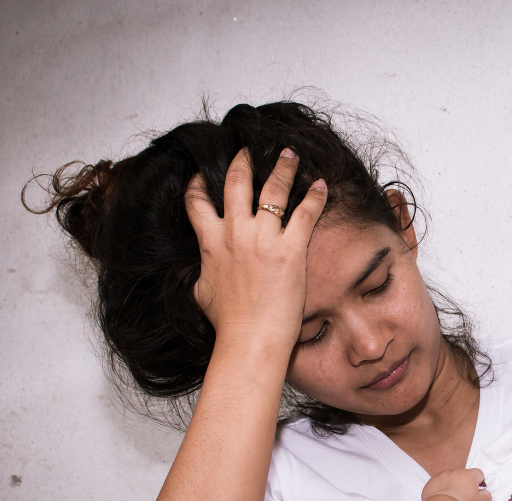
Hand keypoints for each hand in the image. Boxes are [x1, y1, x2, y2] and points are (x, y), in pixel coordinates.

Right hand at [185, 147, 327, 351]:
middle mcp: (234, 234)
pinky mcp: (290, 249)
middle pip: (236, 183)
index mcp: (211, 243)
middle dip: (242, 161)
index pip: (198, 202)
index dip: (199, 183)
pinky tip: (320, 185)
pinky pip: (304, 212)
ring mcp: (262, 239)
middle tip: (248, 150)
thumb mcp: (201, 294)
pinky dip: (314, 196)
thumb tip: (191, 274)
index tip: (203, 172)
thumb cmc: (228, 323)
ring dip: (282, 167)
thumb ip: (197, 275)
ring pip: (272, 189)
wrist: (250, 339)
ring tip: (290, 154)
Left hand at [421, 468, 490, 500]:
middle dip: (465, 484)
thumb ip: (487, 495)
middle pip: (464, 476)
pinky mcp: (432, 482)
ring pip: (451, 479)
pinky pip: (439, 483)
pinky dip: (441, 489)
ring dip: (453, 486)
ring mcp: (442, 475)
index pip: (479, 473)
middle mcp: (455, 472)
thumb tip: (484, 492)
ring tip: (452, 499)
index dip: (479, 482)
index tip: (477, 491)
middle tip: (465, 497)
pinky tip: (443, 499)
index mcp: (469, 474)